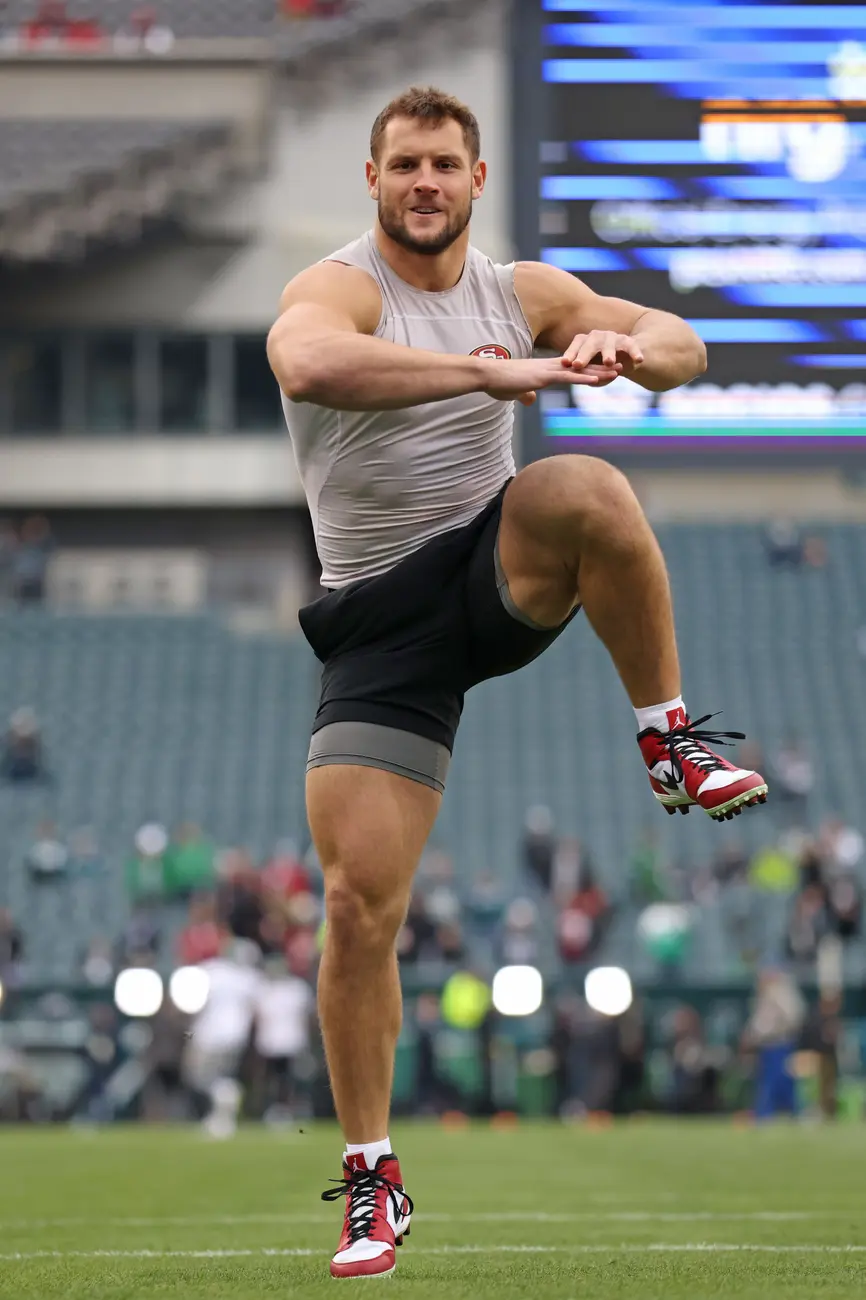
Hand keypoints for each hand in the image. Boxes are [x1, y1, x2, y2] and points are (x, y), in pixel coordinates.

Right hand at [483, 356, 619, 406]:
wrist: (487, 375)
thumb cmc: (497, 383)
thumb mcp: (515, 391)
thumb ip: (525, 393)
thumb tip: (530, 398)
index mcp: (545, 370)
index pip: (572, 369)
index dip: (590, 369)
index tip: (605, 370)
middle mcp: (550, 367)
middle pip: (581, 366)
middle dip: (602, 367)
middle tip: (622, 366)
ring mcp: (547, 370)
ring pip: (579, 370)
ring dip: (599, 371)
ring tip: (618, 371)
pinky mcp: (542, 376)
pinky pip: (567, 377)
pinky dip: (583, 378)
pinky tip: (597, 379)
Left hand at [561, 331, 643, 387]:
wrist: (622, 358)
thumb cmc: (599, 366)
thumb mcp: (590, 371)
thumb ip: (584, 375)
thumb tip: (582, 381)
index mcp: (585, 341)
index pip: (576, 344)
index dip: (570, 353)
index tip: (564, 364)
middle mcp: (598, 336)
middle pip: (590, 344)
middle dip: (584, 354)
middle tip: (578, 365)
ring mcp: (613, 338)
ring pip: (609, 344)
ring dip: (608, 353)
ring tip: (608, 362)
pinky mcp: (628, 342)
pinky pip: (632, 346)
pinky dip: (635, 353)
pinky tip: (639, 360)